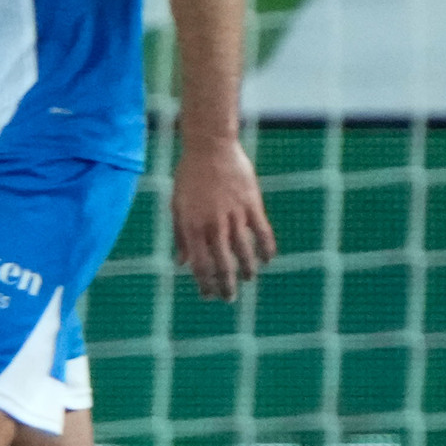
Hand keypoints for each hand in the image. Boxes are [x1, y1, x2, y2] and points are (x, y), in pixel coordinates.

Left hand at [171, 133, 274, 302]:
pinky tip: (267, 260)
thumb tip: (181, 263)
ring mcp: (233, 214)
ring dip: (247, 270)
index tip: (208, 296)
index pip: (199, 264)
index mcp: (191, 225)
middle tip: (228, 298)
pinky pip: (262, 232)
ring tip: (248, 279)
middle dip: (225, 285)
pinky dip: (266, 248)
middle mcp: (212, 224)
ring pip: (243, 252)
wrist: (209, 147)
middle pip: (222, 263)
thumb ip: (180, 235)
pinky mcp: (251, 204)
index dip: (204, 283)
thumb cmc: (189, 176)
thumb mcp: (177, 205)